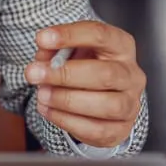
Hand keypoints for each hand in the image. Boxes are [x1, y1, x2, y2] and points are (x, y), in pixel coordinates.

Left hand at [24, 21, 145, 148]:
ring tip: (42, 94)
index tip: (42, 39)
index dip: (70, 36)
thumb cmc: (85, 66)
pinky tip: (48, 110)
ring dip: (66, 100)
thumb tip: (43, 50)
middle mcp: (131, 74)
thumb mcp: (70, 50)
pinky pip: (97, 129)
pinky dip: (67, 121)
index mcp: (121, 46)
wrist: (100, 95)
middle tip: (34, 73)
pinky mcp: (121, 129)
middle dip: (65, 74)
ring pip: (106, 105)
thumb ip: (55, 48)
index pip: (100, 35)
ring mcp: (130, 104)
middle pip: (105, 74)